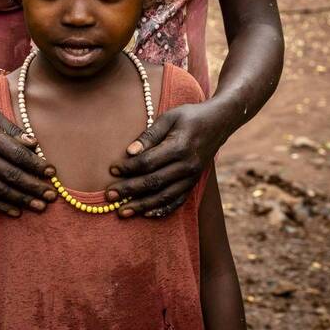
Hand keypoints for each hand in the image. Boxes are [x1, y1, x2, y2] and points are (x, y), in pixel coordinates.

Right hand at [0, 93, 57, 216]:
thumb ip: (11, 129)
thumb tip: (34, 143)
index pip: (16, 154)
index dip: (36, 165)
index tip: (52, 172)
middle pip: (10, 175)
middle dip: (33, 187)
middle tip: (52, 195)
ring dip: (21, 200)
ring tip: (40, 207)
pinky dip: (1, 205)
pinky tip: (16, 211)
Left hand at [106, 101, 227, 218]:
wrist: (219, 122)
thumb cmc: (190, 116)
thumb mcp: (169, 117)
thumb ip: (149, 135)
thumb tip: (129, 152)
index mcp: (179, 147)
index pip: (148, 162)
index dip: (129, 168)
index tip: (112, 169)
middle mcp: (187, 165)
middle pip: (154, 182)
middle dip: (129, 191)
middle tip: (109, 196)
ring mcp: (192, 177)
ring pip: (164, 196)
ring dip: (142, 206)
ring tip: (122, 212)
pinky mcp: (194, 182)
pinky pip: (178, 200)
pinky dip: (162, 209)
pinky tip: (147, 214)